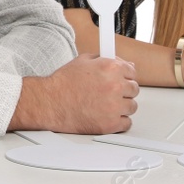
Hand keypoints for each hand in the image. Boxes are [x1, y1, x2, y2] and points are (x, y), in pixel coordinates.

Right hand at [16, 54, 138, 133]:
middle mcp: (115, 86)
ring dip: (122, 106)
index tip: (121, 80)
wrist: (49, 103)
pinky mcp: (110, 124)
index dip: (125, 76)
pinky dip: (119, 121)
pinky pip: (127, 123)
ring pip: (132, 107)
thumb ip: (105, 59)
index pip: (132, 72)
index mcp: (110, 68)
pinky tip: (106, 116)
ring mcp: (114, 106)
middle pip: (134, 90)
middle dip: (124, 91)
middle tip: (110, 93)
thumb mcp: (82, 61)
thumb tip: (124, 63)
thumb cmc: (63, 83)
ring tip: (105, 105)